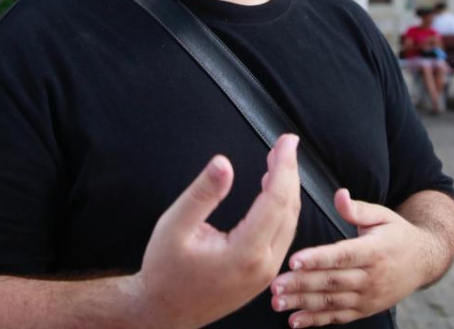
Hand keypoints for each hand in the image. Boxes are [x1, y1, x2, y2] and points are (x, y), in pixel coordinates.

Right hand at [132, 134, 301, 328]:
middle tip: (286, 144)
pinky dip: (281, 209)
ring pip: (289, 223)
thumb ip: (202, 194)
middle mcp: (263, 265)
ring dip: (287, 190)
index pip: (276, 199)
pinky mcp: (263, 274)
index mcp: (245, 252)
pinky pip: (282, 236)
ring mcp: (266, 273)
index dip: (284, 166)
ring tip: (279, 162)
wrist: (164, 312)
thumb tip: (223, 163)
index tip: (286, 141)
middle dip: (290, 172)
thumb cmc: (165, 272)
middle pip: (289, 210)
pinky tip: (271, 193)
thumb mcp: (174, 226)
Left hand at [268, 190, 430, 326]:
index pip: (342, 256)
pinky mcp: (364, 310)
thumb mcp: (383, 215)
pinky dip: (315, 321)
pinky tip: (294, 321)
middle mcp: (371, 278)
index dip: (317, 259)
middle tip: (275, 284)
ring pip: (331, 302)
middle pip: (331, 281)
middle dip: (301, 283)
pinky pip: (337, 317)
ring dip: (302, 303)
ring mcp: (367, 297)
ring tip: (278, 302)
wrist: (424, 262)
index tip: (294, 260)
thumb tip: (339, 194)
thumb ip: (358, 208)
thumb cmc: (398, 234)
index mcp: (374, 251)